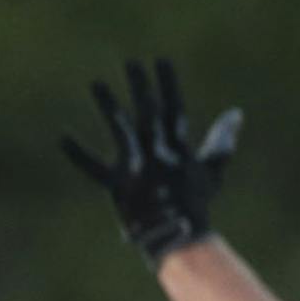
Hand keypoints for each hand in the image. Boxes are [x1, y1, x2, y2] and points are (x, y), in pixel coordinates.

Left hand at [61, 58, 242, 264]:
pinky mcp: (118, 185)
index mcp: (179, 148)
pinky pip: (94, 168)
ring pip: (122, 130)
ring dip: (109, 106)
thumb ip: (222, 140)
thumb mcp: (212, 170)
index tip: (161, 61)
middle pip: (149, 113)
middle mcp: (157, 154)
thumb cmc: (194, 204)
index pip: (175, 108)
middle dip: (140, 87)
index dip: (168, 84)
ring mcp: (137, 169)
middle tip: (131, 63)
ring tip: (96, 84)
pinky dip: (78, 155)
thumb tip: (236, 113)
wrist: (180, 239)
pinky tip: (63, 138)